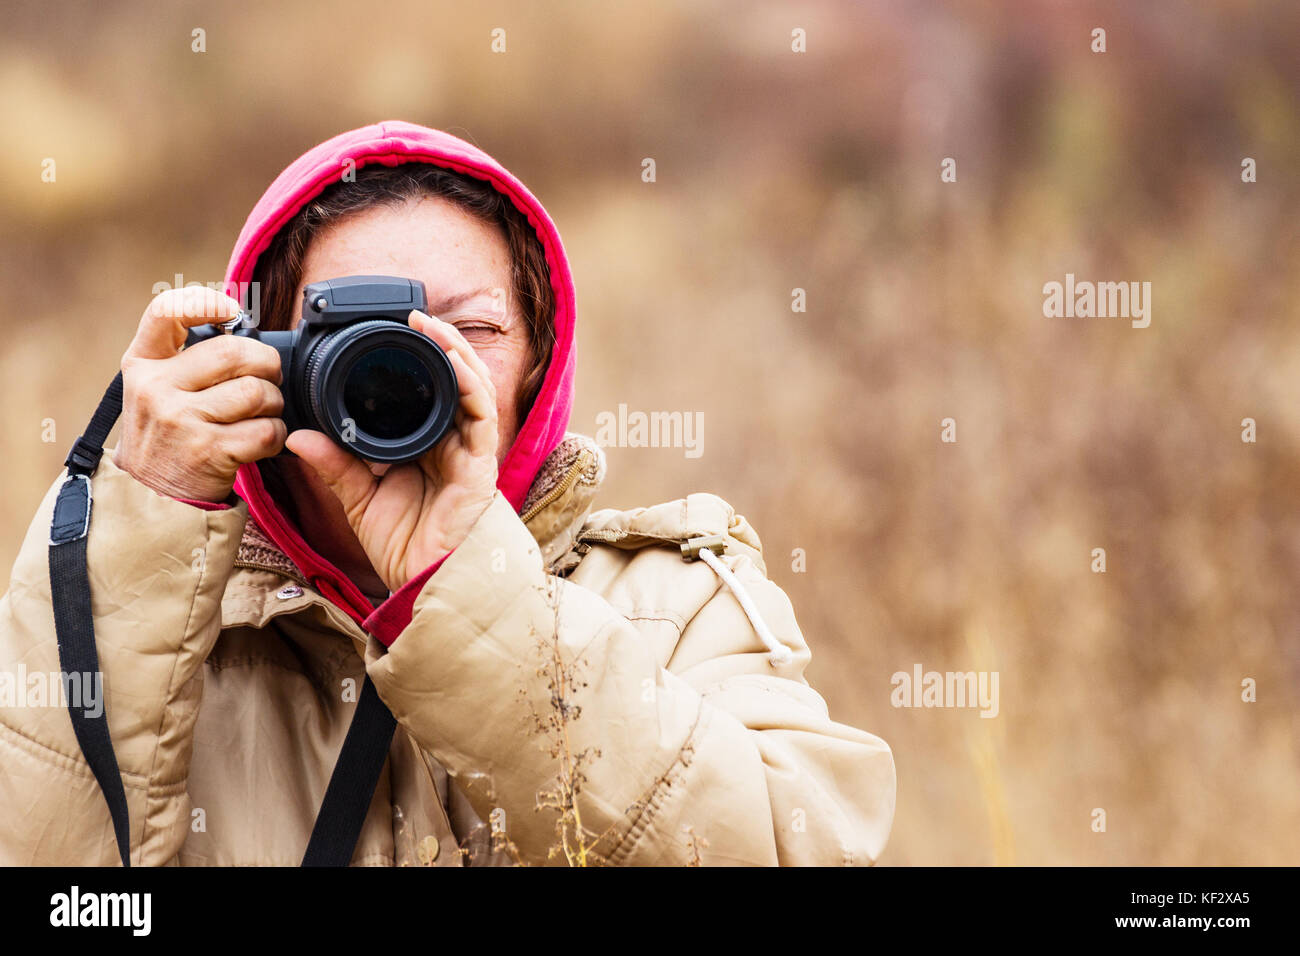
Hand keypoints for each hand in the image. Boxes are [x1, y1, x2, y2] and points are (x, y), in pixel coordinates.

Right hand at [114, 287, 285, 501]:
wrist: (151, 497)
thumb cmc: (166, 435)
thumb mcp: (154, 389)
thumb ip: (185, 357)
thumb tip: (240, 323)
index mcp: (142, 364)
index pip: (166, 311)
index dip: (206, 301)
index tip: (232, 311)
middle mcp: (156, 389)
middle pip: (233, 351)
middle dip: (266, 363)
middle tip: (269, 377)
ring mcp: (181, 421)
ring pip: (256, 392)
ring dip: (274, 404)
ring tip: (264, 413)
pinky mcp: (208, 452)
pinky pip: (266, 430)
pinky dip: (275, 435)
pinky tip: (262, 440)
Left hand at [284, 310, 498, 590]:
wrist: (426, 583)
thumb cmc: (403, 545)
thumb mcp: (356, 498)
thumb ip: (333, 465)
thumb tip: (297, 435)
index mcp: (424, 446)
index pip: (424, 392)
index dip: (414, 360)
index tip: (387, 333)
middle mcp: (451, 441)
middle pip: (452, 379)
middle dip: (437, 343)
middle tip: (410, 314)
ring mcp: (469, 449)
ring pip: (471, 385)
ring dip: (453, 350)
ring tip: (427, 322)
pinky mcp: (481, 460)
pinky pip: (481, 411)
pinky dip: (468, 379)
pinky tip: (450, 356)